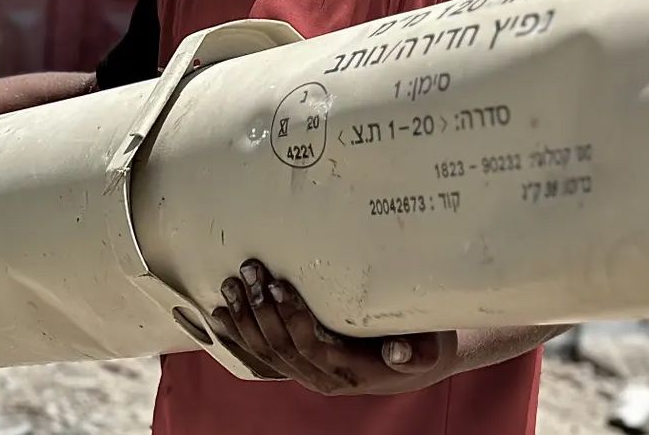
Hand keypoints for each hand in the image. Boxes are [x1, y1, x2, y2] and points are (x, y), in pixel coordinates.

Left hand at [210, 259, 456, 396]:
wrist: (413, 362)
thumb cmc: (423, 345)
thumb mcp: (430, 347)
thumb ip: (416, 352)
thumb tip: (399, 350)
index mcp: (348, 372)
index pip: (309, 347)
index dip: (291, 318)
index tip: (280, 285)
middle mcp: (320, 377)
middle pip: (280, 346)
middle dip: (261, 309)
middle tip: (251, 271)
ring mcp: (304, 372)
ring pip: (264, 350)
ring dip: (244, 318)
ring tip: (231, 284)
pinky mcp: (295, 363)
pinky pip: (259, 352)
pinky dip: (237, 333)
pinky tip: (219, 315)